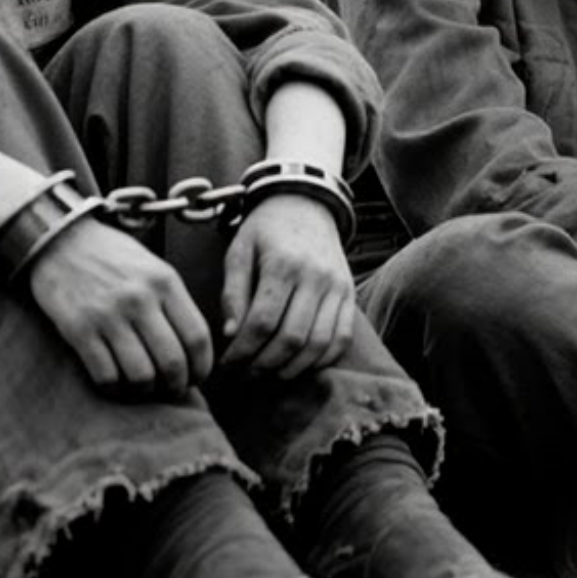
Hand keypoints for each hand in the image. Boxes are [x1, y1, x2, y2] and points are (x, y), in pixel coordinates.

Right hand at [29, 215, 212, 398]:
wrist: (62, 241)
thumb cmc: (113, 257)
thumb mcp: (153, 268)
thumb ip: (173, 303)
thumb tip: (193, 349)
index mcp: (165, 281)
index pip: (197, 336)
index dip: (202, 366)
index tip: (198, 377)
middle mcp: (140, 298)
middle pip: (172, 361)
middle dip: (177, 385)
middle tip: (174, 390)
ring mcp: (108, 315)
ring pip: (141, 375)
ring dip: (147, 391)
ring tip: (146, 388)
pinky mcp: (78, 330)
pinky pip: (105, 376)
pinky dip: (115, 389)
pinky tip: (118, 384)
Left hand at [220, 194, 354, 378]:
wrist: (307, 204)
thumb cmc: (266, 230)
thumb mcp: (239, 250)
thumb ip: (233, 293)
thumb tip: (231, 335)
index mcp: (283, 263)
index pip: (263, 322)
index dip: (242, 351)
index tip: (227, 363)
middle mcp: (315, 276)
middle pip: (292, 338)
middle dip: (264, 365)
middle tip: (246, 373)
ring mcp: (337, 286)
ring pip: (319, 344)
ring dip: (292, 368)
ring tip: (270, 372)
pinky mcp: (349, 293)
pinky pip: (342, 337)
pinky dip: (322, 359)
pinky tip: (300, 363)